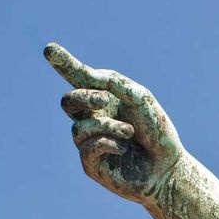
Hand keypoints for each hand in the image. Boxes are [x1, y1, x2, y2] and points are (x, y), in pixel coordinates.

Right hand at [45, 43, 183, 203]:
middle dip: (84, 96)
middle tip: (105, 98)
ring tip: (130, 132)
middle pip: (69, 101)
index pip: (79, 81)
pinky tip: (123, 148)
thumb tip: (85, 74)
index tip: (49, 48)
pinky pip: (88, 146)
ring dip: (107, 124)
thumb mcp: (139, 99)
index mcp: (105, 102)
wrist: (169, 169)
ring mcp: (90, 143)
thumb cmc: (157, 133)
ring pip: (80, 126)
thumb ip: (113, 82)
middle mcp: (94, 120)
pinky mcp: (91, 165)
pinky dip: (107, 142)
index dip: (64, 65)